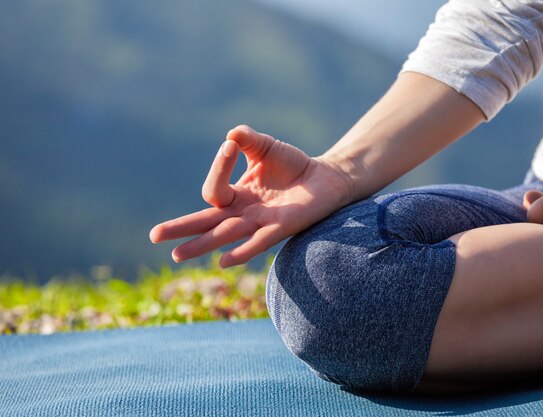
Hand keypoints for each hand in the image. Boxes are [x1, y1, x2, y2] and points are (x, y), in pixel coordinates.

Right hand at [150, 125, 354, 266]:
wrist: (325, 178)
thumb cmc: (292, 165)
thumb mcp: (266, 147)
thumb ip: (248, 140)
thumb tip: (232, 134)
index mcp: (236, 195)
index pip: (214, 190)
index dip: (218, 167)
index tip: (232, 146)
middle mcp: (243, 213)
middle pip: (206, 223)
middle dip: (181, 229)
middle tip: (154, 237)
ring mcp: (260, 222)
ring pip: (225, 235)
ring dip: (202, 245)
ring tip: (177, 255)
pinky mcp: (281, 228)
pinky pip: (258, 242)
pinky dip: (242, 251)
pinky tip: (224, 261)